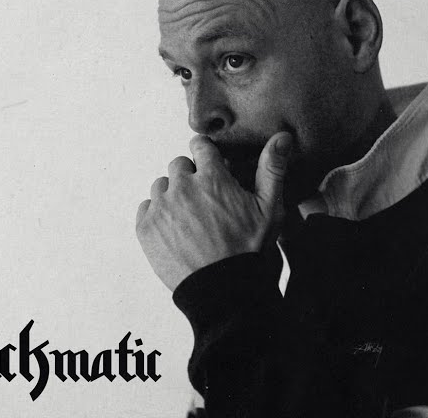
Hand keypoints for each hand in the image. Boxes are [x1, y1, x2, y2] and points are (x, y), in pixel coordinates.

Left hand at [135, 131, 292, 290]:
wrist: (222, 290)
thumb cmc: (248, 250)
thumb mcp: (269, 209)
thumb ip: (272, 168)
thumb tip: (282, 136)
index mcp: (212, 177)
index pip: (200, 145)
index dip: (206, 156)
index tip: (210, 168)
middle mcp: (183, 187)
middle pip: (178, 165)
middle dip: (190, 178)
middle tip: (204, 202)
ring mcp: (161, 208)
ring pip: (161, 187)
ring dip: (172, 196)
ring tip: (189, 220)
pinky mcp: (146, 228)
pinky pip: (145, 209)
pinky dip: (157, 216)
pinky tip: (175, 232)